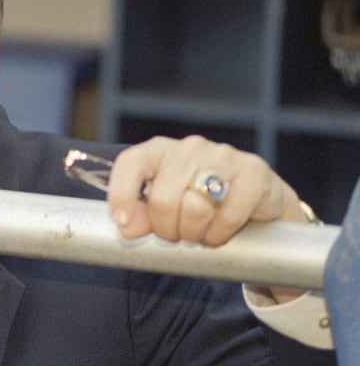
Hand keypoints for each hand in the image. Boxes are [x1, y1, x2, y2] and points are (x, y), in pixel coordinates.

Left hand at [106, 135, 307, 246]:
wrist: (261, 200)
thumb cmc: (204, 202)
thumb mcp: (167, 207)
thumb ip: (143, 215)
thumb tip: (126, 228)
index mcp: (160, 150)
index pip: (131, 163)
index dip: (122, 194)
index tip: (122, 223)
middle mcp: (190, 147)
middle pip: (162, 199)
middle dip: (167, 228)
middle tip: (178, 234)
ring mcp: (223, 155)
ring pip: (194, 208)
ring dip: (195, 233)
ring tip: (201, 231)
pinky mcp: (253, 171)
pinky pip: (227, 216)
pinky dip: (221, 233)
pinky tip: (223, 230)